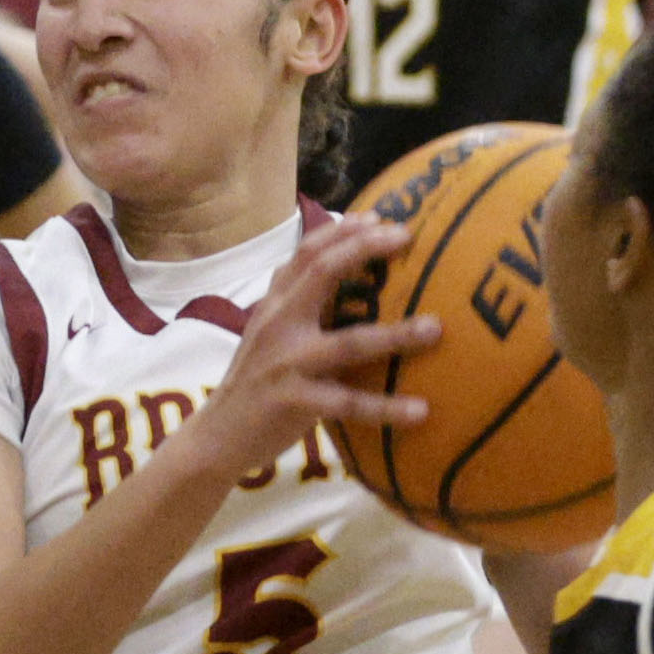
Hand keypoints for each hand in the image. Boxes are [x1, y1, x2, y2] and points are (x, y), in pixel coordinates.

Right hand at [181, 213, 432, 479]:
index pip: (306, 254)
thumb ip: (297, 305)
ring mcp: (286, 363)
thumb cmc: (255, 382)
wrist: (216, 436)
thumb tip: (342, 277)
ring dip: (395, 334)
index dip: (342, 231)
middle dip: (363, 249)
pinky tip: (422, 411)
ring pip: (348, 343)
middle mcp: (278, 324)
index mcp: (274, 305)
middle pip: (321, 273)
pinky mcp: (293, 402)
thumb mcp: (268, 334)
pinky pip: (349, 404)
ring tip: (436, 328)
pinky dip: (387, 408)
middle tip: (407, 237)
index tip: (380, 217)